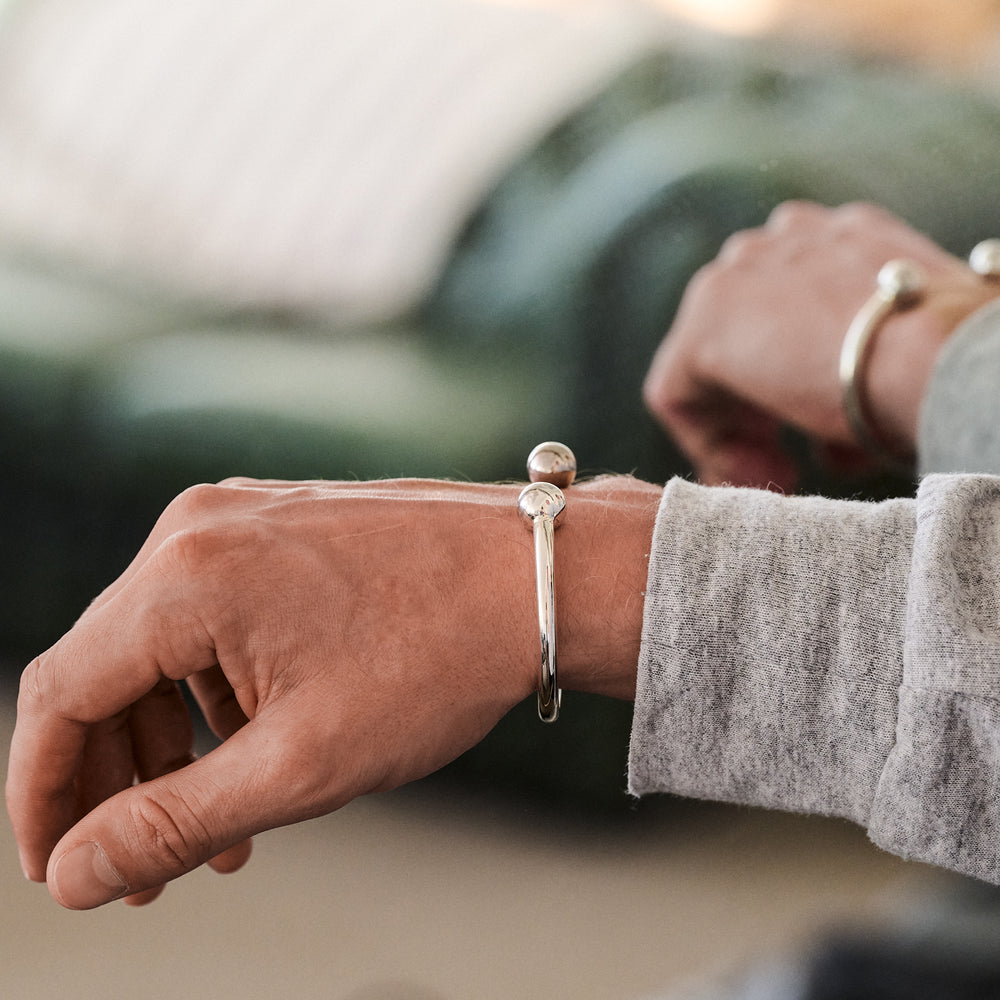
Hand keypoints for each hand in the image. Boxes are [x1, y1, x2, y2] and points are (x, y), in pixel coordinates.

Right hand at [6, 475, 658, 908]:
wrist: (538, 577)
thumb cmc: (440, 658)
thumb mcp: (299, 764)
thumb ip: (172, 823)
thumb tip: (79, 874)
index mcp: (185, 578)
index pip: (58, 697)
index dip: (44, 796)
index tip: (65, 867)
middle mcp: (198, 530)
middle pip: (105, 671)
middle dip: (116, 779)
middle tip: (144, 866)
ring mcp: (244, 519)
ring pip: (162, 648)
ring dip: (174, 741)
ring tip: (222, 827)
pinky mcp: (282, 526)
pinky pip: (215, 616)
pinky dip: (218, 689)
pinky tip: (258, 746)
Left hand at [644, 201, 999, 489]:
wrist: (937, 359)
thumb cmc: (941, 368)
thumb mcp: (899, 362)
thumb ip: (853, 381)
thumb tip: (831, 443)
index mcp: (841, 239)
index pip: (790, 301)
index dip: (791, 376)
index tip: (814, 432)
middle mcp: (786, 240)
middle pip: (744, 327)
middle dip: (760, 403)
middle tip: (789, 461)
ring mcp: (739, 274)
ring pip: (708, 361)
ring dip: (737, 426)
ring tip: (777, 474)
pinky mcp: (705, 323)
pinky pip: (676, 393)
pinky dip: (706, 442)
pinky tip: (752, 473)